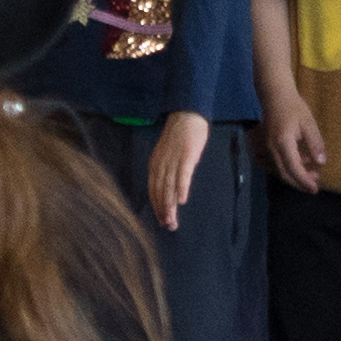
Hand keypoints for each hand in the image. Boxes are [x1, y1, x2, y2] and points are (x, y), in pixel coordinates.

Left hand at [146, 112, 209, 228]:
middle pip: (160, 191)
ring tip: (173, 220)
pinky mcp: (186, 156)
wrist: (187, 115)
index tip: (162, 220)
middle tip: (168, 226)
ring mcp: (173, 161)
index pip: (153, 190)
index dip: (157, 206)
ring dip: (170, 205)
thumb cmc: (179, 136)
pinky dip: (181, 188)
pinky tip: (182, 200)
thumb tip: (171, 188)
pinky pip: (182, 174)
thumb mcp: (168, 155)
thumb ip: (167, 170)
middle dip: (163, 211)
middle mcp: (161, 165)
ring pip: (169, 186)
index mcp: (155, 165)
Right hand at [265, 100, 327, 190]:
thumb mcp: (309, 123)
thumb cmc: (294, 107)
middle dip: (299, 182)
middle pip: (284, 173)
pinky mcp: (267, 147)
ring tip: (311, 174)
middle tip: (314, 186)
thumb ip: (315, 143)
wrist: (274, 96)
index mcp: (283, 143)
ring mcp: (267, 148)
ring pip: (280, 169)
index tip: (315, 189)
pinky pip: (276, 163)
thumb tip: (321, 163)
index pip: (293, 168)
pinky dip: (288, 168)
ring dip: (295, 175)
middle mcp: (272, 149)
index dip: (304, 181)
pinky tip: (300, 163)